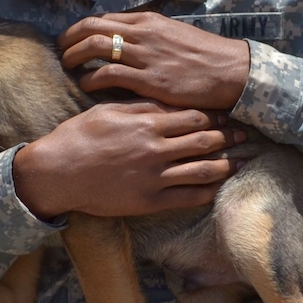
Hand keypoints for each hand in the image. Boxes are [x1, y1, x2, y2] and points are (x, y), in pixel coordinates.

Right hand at [12, 100, 241, 218]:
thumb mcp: (110, 110)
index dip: (215, 116)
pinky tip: (217, 187)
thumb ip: (141, 106)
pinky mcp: (149, 201)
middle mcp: (156, 149)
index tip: (228, 115)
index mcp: (147, 123)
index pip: (194, 117)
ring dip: (226, 165)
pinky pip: (187, 197)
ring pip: (203, 170)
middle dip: (229, 138)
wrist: (57, 171)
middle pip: (204, 142)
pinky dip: (207, 192)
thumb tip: (167, 102)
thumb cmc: (79, 136)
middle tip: (245, 135)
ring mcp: (155, 177)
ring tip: (241, 161)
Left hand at [60, 12, 250, 110]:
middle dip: (70, 38)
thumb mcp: (173, 35)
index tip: (71, 39)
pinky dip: (91, 78)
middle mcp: (143, 33)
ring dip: (75, 56)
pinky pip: (109, 74)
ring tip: (68, 67)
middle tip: (61, 51)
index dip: (81, 28)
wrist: (230, 71)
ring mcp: (145, 56)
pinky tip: (86, 85)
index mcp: (148, 21)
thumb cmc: (204, 56)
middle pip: (92, 27)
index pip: (104, 18)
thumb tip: (127, 40)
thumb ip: (148, 36)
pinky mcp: (149, 80)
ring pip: (95, 46)